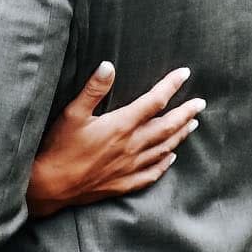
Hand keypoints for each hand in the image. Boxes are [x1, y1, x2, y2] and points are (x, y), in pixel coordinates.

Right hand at [27, 63, 203, 217]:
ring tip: (193, 125)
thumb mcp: (72, 113)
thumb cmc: (59, 148)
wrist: (51, 186)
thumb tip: (108, 65)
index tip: (184, 74)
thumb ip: (93, 89)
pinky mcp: (124, 183)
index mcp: (121, 125)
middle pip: (167, 126)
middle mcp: (131, 146)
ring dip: (181, 135)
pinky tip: (171, 157)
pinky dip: (165, 163)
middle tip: (200, 104)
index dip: (171, 86)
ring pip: (164, 148)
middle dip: (186, 113)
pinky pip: (152, 173)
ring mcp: (130, 166)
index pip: (154, 101)